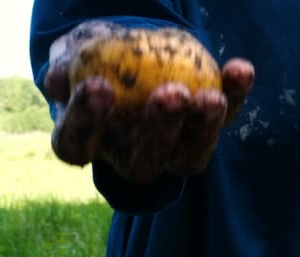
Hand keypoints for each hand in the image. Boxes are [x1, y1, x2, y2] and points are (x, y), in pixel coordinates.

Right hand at [43, 21, 254, 183]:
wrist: (131, 54)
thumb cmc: (96, 58)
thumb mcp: (74, 53)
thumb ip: (65, 63)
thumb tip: (59, 78)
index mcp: (87, 143)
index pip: (77, 144)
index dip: (85, 121)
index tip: (97, 87)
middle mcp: (130, 158)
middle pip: (143, 161)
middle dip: (159, 132)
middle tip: (169, 95)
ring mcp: (170, 149)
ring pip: (189, 156)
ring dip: (204, 129)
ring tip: (212, 96)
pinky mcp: (204, 129)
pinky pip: (224, 118)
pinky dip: (235, 96)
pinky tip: (239, 69)